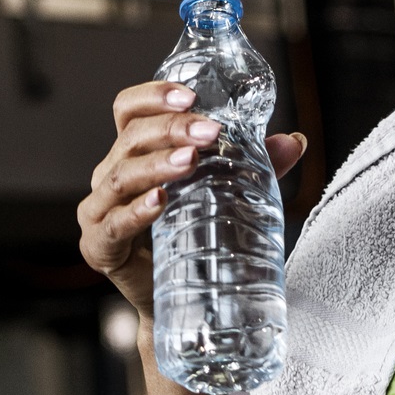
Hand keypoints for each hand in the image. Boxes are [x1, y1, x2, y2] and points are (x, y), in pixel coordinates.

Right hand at [79, 80, 307, 317]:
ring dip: (157, 164)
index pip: (129, 110)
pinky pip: (113, 224)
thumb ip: (256, 166)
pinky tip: (161, 201)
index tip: (190, 95)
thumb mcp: (228, 193)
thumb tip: (295, 140)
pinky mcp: (99, 247)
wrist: (184, 300)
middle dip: (171, 128)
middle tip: (210, 132)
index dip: (153, 95)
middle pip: (130, 138)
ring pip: (120, 176)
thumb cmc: (196, 237)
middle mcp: (109, 176)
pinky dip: (137, 211)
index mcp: (133, 154)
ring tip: (191, 159)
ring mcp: (98, 211)